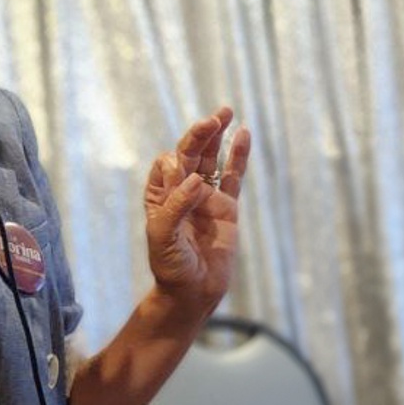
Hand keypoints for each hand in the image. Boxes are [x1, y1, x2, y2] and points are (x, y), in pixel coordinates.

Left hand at [142, 106, 248, 315]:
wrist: (193, 292)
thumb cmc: (171, 266)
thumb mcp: (164, 236)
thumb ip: (177, 206)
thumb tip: (195, 179)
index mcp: (160, 195)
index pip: (166, 166)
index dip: (176, 164)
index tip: (185, 178)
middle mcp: (182, 192)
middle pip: (190, 154)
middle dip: (199, 135)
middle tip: (214, 117)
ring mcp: (206, 198)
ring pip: (211, 160)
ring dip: (216, 137)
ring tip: (225, 112)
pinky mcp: (227, 208)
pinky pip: (233, 176)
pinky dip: (237, 156)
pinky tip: (243, 134)